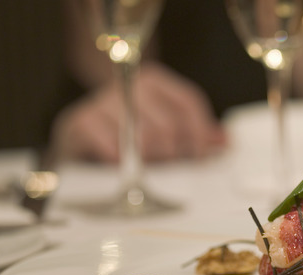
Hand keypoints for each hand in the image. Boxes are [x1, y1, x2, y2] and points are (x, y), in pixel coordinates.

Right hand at [50, 62, 225, 162]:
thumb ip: (193, 133)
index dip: (199, 132)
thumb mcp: (162, 128)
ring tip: (145, 165)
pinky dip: (122, 163)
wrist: (76, 137)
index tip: (201, 155)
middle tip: (167, 164)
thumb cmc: (126, 134)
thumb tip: (226, 141)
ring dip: (148, 160)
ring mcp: (102, 102)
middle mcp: (128, 85)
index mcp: (153, 81)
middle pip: (168, 126)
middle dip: (172, 153)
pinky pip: (113, 150)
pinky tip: (121, 165)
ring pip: (143, 139)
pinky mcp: (80, 123)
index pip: (187, 102)